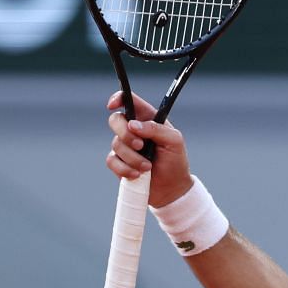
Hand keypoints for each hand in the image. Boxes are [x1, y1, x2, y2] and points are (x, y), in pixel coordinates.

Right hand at [105, 92, 194, 207]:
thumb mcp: (174, 141)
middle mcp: (134, 130)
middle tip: (140, 145)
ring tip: (147, 167)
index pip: (129, 101)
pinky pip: (112, 161)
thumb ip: (156, 129)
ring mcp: (124, 146)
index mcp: (148, 119)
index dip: (118, 98)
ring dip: (133, 157)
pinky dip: (125, 168)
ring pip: (115, 143)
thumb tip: (133, 125)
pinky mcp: (118, 162)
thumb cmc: (175, 161)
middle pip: (115, 120)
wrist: (170, 188)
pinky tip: (138, 174)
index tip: (112, 105)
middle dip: (125, 133)